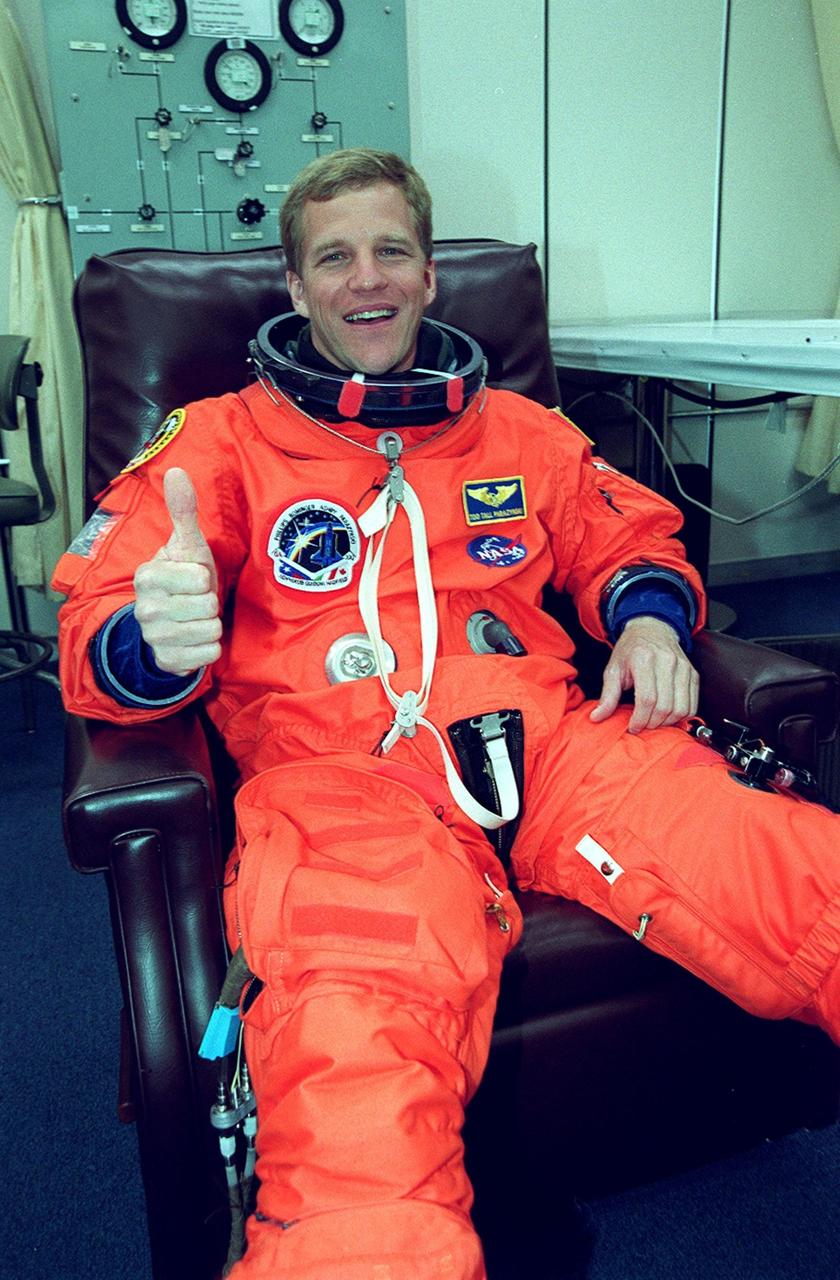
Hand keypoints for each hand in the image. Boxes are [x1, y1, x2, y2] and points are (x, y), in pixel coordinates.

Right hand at [133, 467, 221, 676]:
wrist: (166, 623)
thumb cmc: (182, 579)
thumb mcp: (186, 545)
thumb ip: (183, 511)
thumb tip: (177, 470)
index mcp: (148, 575)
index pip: (201, 578)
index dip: (204, 578)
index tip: (192, 579)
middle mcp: (145, 608)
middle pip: (207, 606)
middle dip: (209, 603)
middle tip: (195, 601)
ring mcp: (154, 637)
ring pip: (210, 630)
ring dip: (211, 625)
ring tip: (195, 618)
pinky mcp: (167, 661)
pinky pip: (209, 654)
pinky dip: (209, 648)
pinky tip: (194, 639)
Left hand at [589, 616, 698, 733]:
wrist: (652, 630)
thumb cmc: (631, 650)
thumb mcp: (613, 669)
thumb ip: (607, 696)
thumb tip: (596, 717)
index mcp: (644, 659)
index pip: (647, 699)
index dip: (640, 719)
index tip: (632, 727)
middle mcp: (667, 662)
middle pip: (665, 706)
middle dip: (652, 723)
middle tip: (642, 725)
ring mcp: (683, 667)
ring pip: (682, 708)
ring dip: (667, 722)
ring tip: (654, 721)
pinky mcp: (693, 674)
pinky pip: (692, 704)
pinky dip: (681, 716)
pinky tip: (667, 716)